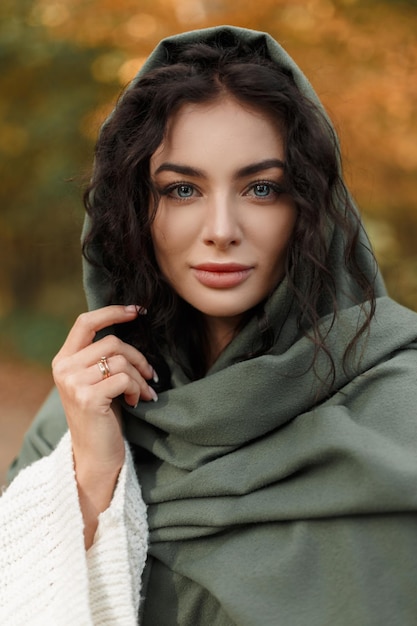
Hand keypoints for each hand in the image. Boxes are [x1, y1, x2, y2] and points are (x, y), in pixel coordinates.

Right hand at [52, 304, 154, 546]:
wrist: (96, 455)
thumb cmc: (103, 415)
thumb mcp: (97, 380)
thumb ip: (102, 356)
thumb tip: (131, 326)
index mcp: (64, 360)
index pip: (85, 322)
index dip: (112, 312)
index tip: (137, 310)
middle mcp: (64, 368)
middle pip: (112, 342)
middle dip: (138, 357)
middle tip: (150, 375)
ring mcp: (73, 383)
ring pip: (119, 360)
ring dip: (139, 376)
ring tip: (144, 392)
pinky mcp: (88, 398)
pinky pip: (123, 378)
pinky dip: (136, 388)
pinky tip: (136, 401)